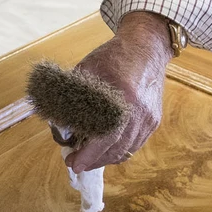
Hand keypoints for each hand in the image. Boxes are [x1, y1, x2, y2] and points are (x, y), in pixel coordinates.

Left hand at [66, 11, 172, 172]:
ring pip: (127, 150)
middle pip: (116, 149)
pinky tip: (103, 149)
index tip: (73, 164)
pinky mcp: (153, 120)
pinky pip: (135, 144)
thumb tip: (57, 122)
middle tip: (74, 163)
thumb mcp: (86, 71)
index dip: (89, 154)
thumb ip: (71, 96)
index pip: (106, 137)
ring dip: (105, 158)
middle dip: (93, 161)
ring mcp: (149, 118)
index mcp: (123, 99)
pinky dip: (118, 150)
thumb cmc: (112, 57)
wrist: (146, 47)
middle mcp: (140, 113)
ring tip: (86, 158)